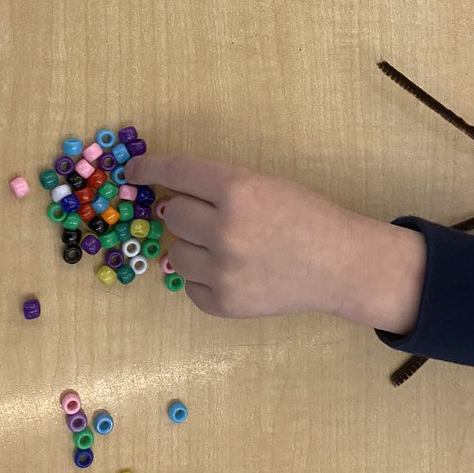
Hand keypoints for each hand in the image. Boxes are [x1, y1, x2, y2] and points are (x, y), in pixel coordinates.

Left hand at [126, 153, 425, 334]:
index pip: (176, 173)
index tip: (133, 171)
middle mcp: (225, 229)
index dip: (149, 168)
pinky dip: (206, 279)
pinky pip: (190, 286)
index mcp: (237, 189)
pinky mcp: (224, 304)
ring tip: (229, 249)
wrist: (340, 264)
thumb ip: (217, 188)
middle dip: (187, 213)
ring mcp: (223, 270)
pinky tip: (237, 272)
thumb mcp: (263, 185)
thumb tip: (165, 198)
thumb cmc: (304, 216)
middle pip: (172, 215)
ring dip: (194, 247)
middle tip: (214, 218)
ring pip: (175, 253)